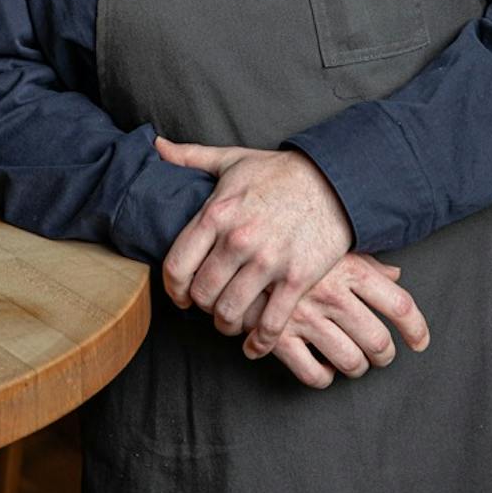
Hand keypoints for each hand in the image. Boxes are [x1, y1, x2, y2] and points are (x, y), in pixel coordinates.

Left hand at [157, 137, 353, 357]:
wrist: (334, 181)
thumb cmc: (278, 172)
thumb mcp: (231, 159)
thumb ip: (190, 157)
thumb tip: (157, 147)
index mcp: (216, 213)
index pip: (176, 265)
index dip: (173, 289)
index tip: (180, 296)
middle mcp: (238, 240)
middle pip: (201, 294)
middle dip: (201, 306)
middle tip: (209, 306)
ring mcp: (267, 261)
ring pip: (230, 313)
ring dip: (226, 324)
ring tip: (230, 321)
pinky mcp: (296, 279)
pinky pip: (270, 324)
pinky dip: (259, 343)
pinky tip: (254, 345)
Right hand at [241, 254, 430, 388]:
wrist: (231, 241)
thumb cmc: (285, 236)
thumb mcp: (328, 239)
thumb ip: (365, 259)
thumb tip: (397, 272)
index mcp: (349, 266)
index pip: (400, 304)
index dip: (416, 329)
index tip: (420, 342)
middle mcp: (331, 293)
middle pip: (379, 341)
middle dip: (384, 355)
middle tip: (380, 355)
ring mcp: (305, 316)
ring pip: (351, 361)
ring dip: (356, 368)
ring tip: (352, 362)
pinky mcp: (279, 337)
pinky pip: (314, 374)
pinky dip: (323, 376)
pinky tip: (320, 365)